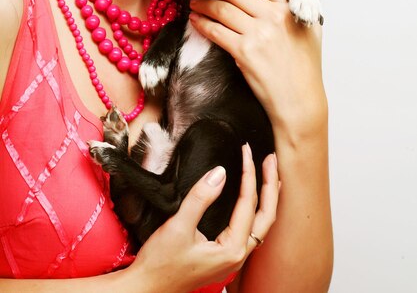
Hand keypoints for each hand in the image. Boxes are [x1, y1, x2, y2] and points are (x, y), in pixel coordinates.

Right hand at [128, 145, 278, 292]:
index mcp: (232, 250)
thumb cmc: (160, 264)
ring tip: (270, 173)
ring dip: (266, 196)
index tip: (246, 150)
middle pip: (266, 215)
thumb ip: (200, 198)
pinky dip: (256, 209)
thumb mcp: (178, 227)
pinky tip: (254, 199)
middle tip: (270, 157)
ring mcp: (233, 257)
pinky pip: (250, 228)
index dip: (249, 174)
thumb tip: (220, 172)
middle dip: (269, 184)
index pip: (248, 204)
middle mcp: (238, 255)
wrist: (147, 289)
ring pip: (261, 223)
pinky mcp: (225, 255)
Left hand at [188, 0, 325, 137]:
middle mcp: (274, 16)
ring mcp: (258, 34)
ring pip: (222, 9)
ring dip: (203, 3)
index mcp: (290, 5)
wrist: (300, 100)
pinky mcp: (244, 52)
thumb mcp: (314, 25)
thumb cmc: (307, 64)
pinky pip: (216, 31)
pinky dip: (202, 23)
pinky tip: (196, 20)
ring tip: (194, 2)